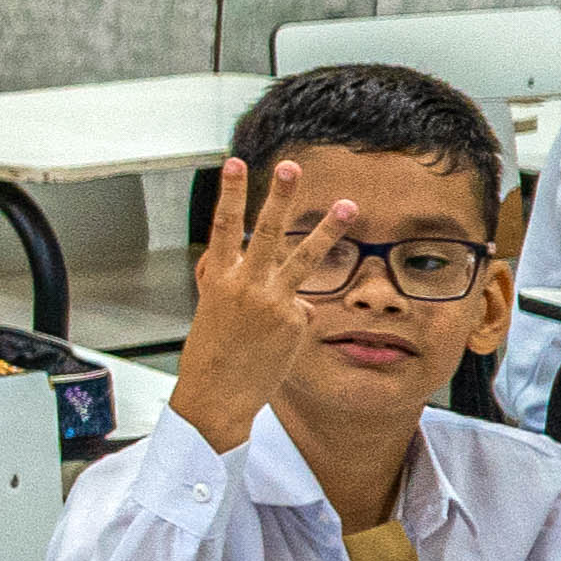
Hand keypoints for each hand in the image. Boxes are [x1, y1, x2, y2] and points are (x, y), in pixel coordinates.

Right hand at [168, 155, 320, 450]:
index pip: (223, 227)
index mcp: (218, 280)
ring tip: (348, 205)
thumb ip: (230, 282)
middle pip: (267, 231)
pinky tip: (276, 343)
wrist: (217, 397)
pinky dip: (292, 321)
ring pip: (305, 258)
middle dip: (280, 197)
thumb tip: (253, 268)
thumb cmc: (211, 355)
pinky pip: (302, 310)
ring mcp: (273, 303)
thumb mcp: (211, 310)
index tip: (234, 163)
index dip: (229, 193)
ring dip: (328, 228)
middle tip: (291, 167)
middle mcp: (246, 286)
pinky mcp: (295, 321)